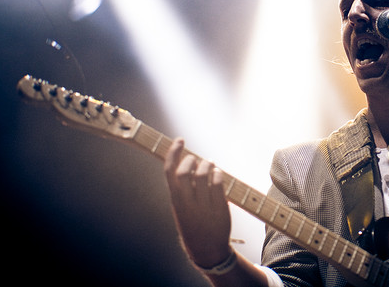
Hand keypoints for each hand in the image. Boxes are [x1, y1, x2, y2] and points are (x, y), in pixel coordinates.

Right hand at [164, 138, 232, 267]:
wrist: (206, 249)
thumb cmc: (193, 223)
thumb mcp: (181, 206)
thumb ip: (182, 187)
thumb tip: (188, 161)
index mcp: (175, 199)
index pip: (169, 170)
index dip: (174, 151)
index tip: (180, 140)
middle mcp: (187, 201)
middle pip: (185, 171)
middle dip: (191, 159)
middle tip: (196, 158)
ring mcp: (203, 204)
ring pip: (203, 174)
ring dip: (207, 164)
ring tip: (210, 164)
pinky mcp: (219, 207)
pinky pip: (218, 183)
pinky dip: (219, 174)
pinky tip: (218, 174)